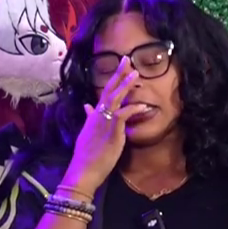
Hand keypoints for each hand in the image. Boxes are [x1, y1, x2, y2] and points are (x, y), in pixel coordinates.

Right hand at [63, 59, 135, 196]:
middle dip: (118, 74)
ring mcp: (105, 122)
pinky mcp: (112, 131)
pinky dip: (134, 109)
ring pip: (115, 98)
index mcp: (94, 116)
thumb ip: (89, 118)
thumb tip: (87, 107)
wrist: (83, 170)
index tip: (120, 67)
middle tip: (127, 59)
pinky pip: (124, 115)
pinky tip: (144, 106)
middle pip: (108, 90)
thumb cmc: (86, 155)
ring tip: (136, 73)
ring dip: (126, 85)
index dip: (112, 79)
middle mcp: (98, 115)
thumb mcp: (87, 133)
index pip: (104, 93)